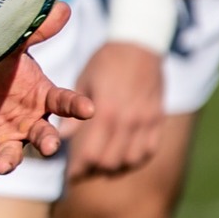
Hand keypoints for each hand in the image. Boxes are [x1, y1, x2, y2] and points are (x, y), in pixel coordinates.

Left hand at [0, 3, 94, 174]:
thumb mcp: (13, 46)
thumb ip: (37, 32)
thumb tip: (63, 7)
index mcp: (41, 97)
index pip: (65, 102)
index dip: (77, 106)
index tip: (89, 110)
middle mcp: (27, 122)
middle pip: (43, 135)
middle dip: (47, 142)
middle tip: (49, 147)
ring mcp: (4, 138)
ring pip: (10, 155)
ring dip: (8, 162)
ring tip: (3, 167)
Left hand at [66, 40, 164, 180]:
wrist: (140, 43)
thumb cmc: (106, 61)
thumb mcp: (84, 81)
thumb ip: (74, 112)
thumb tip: (61, 136)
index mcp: (106, 111)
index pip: (91, 153)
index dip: (80, 168)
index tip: (71, 174)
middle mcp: (128, 120)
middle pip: (110, 161)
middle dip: (95, 169)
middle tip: (85, 168)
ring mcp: (146, 120)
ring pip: (130, 159)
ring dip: (116, 165)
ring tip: (103, 163)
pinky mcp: (157, 118)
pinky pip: (149, 149)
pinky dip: (136, 157)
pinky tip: (125, 155)